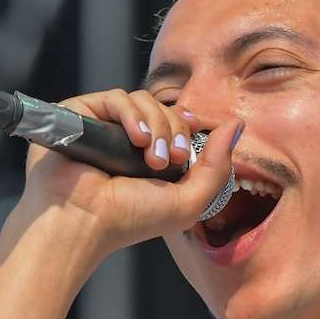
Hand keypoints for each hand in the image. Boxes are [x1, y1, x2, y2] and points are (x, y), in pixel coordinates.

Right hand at [10, 87, 241, 256]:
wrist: (82, 221)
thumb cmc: (129, 219)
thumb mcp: (190, 201)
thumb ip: (218, 165)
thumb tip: (236, 125)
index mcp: (151, 158)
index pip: (178, 124)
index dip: (187, 127)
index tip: (186, 148)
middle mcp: (127, 140)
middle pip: (164, 109)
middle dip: (174, 130)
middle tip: (169, 160)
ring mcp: (105, 126)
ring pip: (143, 100)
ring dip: (156, 125)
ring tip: (150, 157)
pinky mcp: (83, 114)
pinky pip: (116, 97)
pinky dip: (132, 114)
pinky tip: (135, 138)